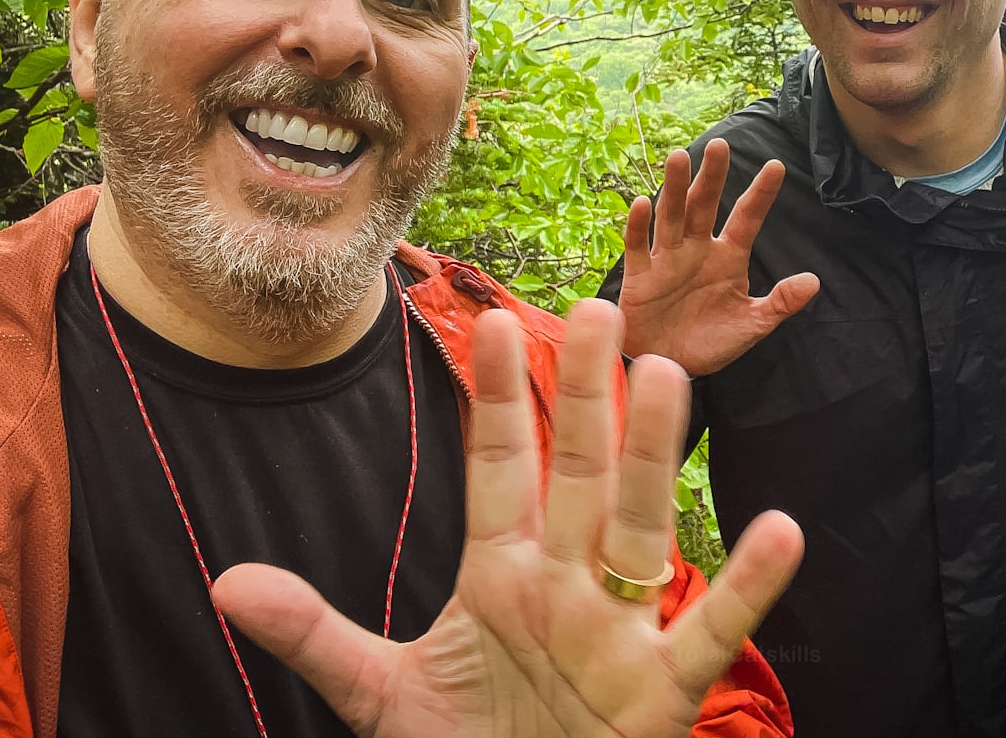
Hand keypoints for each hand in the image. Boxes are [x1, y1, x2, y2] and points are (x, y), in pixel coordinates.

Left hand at [213, 300, 803, 737]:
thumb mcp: (382, 696)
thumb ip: (315, 634)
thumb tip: (226, 581)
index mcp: (503, 574)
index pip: (499, 469)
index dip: (494, 399)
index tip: (491, 321)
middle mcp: (568, 585)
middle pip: (582, 475)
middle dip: (587, 397)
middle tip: (600, 310)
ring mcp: (620, 632)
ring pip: (642, 527)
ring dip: (654, 456)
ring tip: (667, 377)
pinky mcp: (663, 691)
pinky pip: (712, 629)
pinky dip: (746, 585)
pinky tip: (779, 531)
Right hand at [619, 138, 819, 375]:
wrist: (669, 368)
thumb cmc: (710, 343)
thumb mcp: (751, 325)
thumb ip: (780, 303)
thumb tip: (814, 281)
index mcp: (728, 257)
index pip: (746, 218)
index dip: (761, 194)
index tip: (777, 166)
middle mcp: (697, 249)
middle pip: (704, 205)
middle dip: (711, 176)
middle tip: (719, 145)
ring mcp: (667, 258)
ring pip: (671, 215)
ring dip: (674, 188)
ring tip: (678, 158)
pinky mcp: (640, 274)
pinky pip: (639, 245)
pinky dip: (639, 225)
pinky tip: (643, 203)